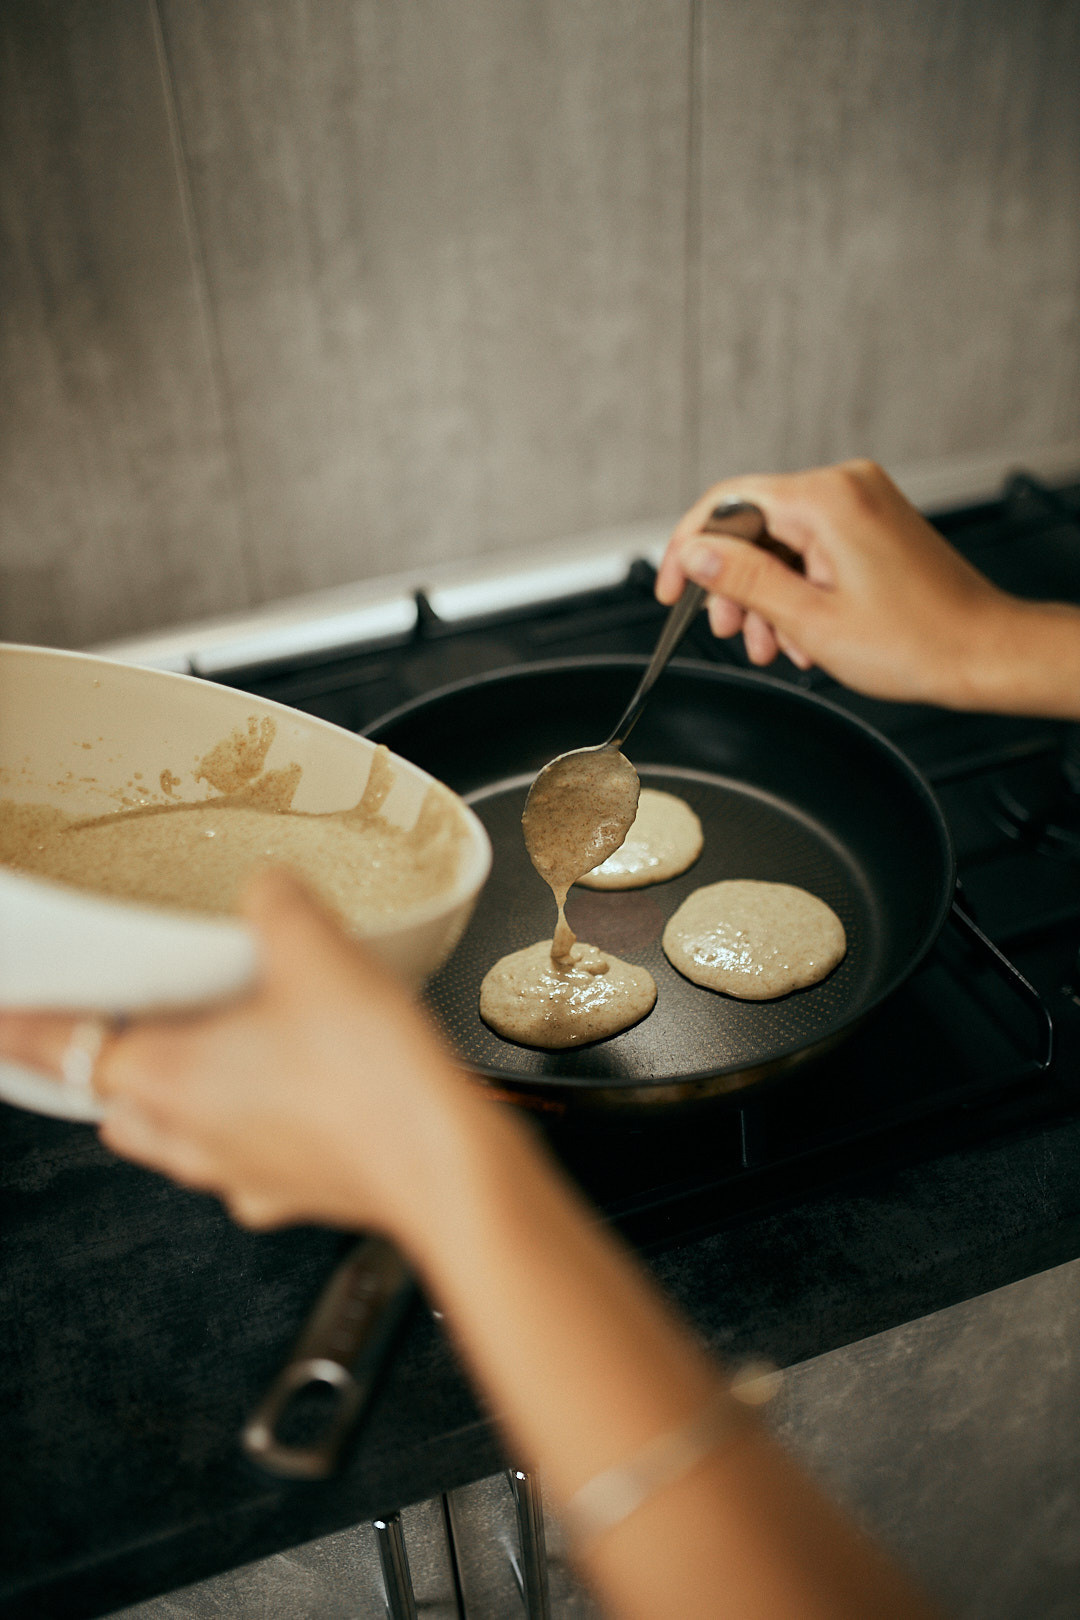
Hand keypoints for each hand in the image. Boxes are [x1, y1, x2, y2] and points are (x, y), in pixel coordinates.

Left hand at [0, 870, 465, 1234]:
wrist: (445, 1168)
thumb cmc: (372, 1078)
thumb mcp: (317, 951)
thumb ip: (276, 904)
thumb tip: (267, 888)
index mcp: (168, 1075)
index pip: (57, 1050)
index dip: (22, 1030)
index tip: (5, 1019)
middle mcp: (190, 1135)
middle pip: (113, 1103)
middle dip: (112, 1064)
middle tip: (134, 1020)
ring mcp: (240, 1173)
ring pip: (175, 1138)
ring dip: (180, 1099)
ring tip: (222, 1051)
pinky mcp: (292, 1193)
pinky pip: (246, 1161)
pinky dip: (251, 1128)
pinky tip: (296, 1093)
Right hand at [656, 459, 1016, 706]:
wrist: (982, 652)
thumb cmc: (916, 641)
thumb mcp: (809, 618)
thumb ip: (743, 579)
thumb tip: (693, 553)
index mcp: (827, 500)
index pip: (727, 504)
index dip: (688, 550)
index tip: (672, 589)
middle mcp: (846, 487)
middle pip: (754, 524)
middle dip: (735, 584)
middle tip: (729, 631)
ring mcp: (862, 502)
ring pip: (781, 541)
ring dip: (765, 595)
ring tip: (770, 645)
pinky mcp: (872, 522)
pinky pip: (812, 547)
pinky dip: (796, 587)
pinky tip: (799, 632)